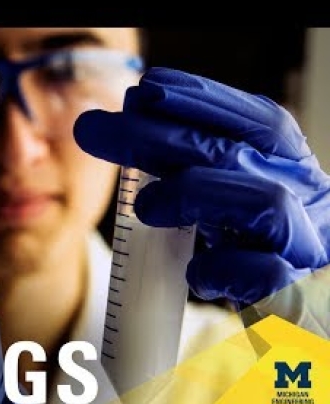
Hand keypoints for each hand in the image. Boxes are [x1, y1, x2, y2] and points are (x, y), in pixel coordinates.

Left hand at [73, 67, 329, 337]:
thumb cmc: (248, 246)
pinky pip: (264, 274)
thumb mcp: (220, 196)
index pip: (257, 119)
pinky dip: (219, 268)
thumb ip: (187, 161)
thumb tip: (127, 119)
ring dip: (192, 195)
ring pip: (264, 202)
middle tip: (96, 132)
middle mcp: (306, 196)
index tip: (144, 90)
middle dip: (158, 137)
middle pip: (235, 152)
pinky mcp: (292, 292)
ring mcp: (303, 244)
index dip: (203, 100)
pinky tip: (192, 272)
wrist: (288, 313)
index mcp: (290, 166)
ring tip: (144, 207)